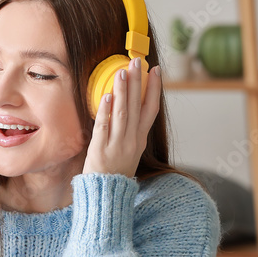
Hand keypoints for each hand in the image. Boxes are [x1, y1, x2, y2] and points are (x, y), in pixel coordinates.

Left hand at [83, 57, 161, 177]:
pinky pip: (104, 126)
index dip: (154, 89)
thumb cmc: (115, 172)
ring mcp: (117, 144)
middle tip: (137, 61)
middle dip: (138, 82)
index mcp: (140, 139)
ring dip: (123, 90)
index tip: (156, 70)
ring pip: (122, 112)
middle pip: (137, 106)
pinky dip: (106, 110)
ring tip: (122, 72)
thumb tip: (124, 106)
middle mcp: (132, 140)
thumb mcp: (129, 150)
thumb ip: (129, 130)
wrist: (107, 195)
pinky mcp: (101, 149)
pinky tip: (107, 96)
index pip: (151, 109)